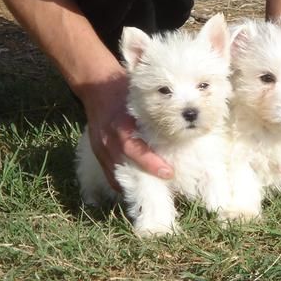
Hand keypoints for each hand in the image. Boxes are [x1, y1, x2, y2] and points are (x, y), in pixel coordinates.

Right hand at [81, 70, 173, 191]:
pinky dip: (123, 182)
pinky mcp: (97, 153)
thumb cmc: (125, 91)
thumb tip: (184, 121)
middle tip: (164, 189)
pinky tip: (137, 185)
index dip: (151, 163)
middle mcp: (107, 140)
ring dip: (133, 186)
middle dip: (143, 181)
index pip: (134, 150)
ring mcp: (99, 149)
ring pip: (114, 177)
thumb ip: (157, 112)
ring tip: (154, 193)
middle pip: (124, 168)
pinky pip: (109, 174)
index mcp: (120, 126)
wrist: (97, 87)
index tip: (169, 173)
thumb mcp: (140, 98)